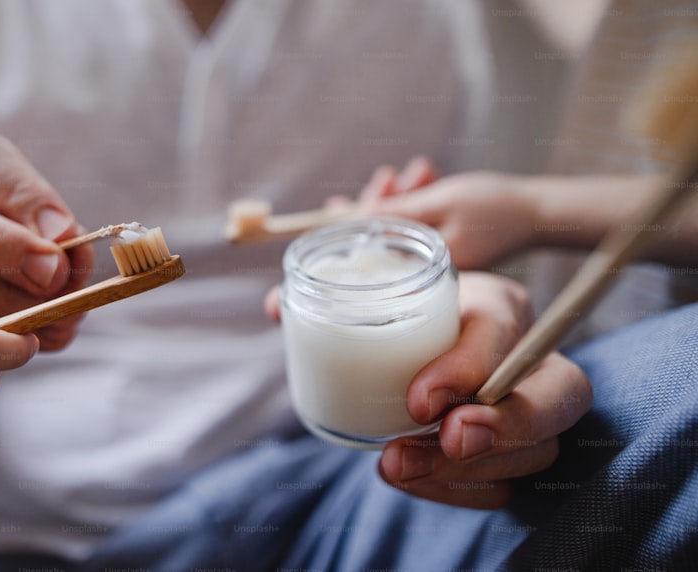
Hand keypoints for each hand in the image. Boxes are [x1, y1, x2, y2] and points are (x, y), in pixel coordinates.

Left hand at [265, 272, 591, 508]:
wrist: (423, 359)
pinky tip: (412, 480)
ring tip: (399, 466)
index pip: (504, 327)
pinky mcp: (521, 452)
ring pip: (539, 448)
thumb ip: (331, 300)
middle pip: (558, 393)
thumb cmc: (402, 323)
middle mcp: (529, 356)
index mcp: (496, 305)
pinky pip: (509, 484)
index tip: (417, 401)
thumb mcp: (377, 301)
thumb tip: (273, 305)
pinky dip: (461, 490)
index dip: (467, 366)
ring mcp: (533, 408)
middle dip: (504, 426)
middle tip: (443, 439)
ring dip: (468, 468)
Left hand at [365, 167, 536, 269]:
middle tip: (388, 177)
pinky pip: (422, 225)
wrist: (541, 211)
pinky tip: (427, 178)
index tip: (335, 202)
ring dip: (405, 196)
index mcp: (423, 268)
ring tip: (421, 171)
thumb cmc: (496, 207)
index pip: (372, 247)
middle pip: (384, 236)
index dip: (353, 224)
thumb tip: (359, 216)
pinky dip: (421, 202)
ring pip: (404, 226)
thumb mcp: (441, 203)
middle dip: (382, 202)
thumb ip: (399, 210)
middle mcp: (427, 271)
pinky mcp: (447, 247)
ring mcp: (437, 259)